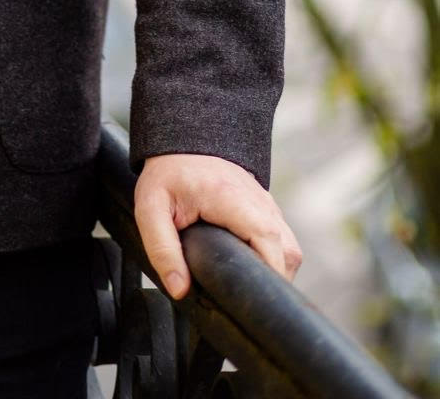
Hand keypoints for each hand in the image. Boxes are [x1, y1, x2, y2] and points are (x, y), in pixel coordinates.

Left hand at [134, 152, 301, 298]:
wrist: (182, 141)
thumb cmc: (168, 174)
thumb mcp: (150, 209)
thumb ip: (162, 249)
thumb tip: (179, 290)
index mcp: (233, 199)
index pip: (270, 243)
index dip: (267, 277)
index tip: (249, 298)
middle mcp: (259, 201)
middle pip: (288, 253)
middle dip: (270, 282)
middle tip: (242, 297)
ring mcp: (267, 204)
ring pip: (289, 249)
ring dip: (273, 270)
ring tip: (244, 285)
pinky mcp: (267, 209)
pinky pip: (282, 241)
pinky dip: (272, 257)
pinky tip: (248, 267)